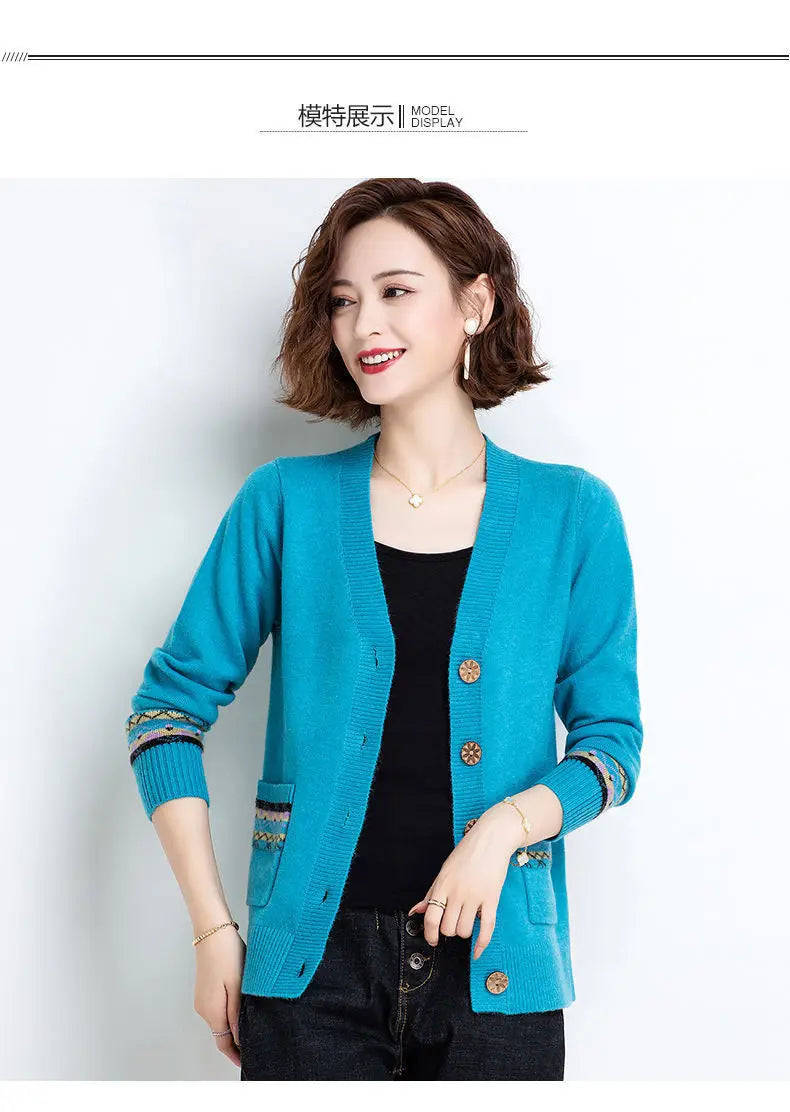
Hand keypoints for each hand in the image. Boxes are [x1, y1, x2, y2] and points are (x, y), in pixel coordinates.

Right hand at [193, 923, 246, 1066]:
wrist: (212, 929)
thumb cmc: (226, 953)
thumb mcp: (237, 985)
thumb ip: (236, 1013)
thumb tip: (237, 1037)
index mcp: (211, 1010)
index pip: (223, 1043)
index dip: (236, 1054)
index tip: (248, 1061)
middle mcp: (203, 1008)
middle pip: (220, 1033)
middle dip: (236, 1042)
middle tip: (256, 1043)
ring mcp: (202, 998)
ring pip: (219, 1020)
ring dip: (233, 1027)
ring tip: (253, 1027)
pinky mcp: (205, 988)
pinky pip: (217, 1008)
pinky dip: (228, 1014)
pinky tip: (241, 1009)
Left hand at [407, 809, 515, 960]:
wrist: (492, 839)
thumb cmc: (467, 853)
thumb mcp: (444, 871)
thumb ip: (430, 893)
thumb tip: (414, 911)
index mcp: (443, 885)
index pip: (431, 916)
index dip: (429, 933)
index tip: (432, 939)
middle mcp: (457, 892)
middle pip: (447, 928)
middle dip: (449, 931)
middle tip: (453, 924)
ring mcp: (475, 896)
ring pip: (464, 930)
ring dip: (464, 931)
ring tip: (466, 921)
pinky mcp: (492, 899)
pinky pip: (486, 928)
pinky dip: (481, 944)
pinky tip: (477, 952)